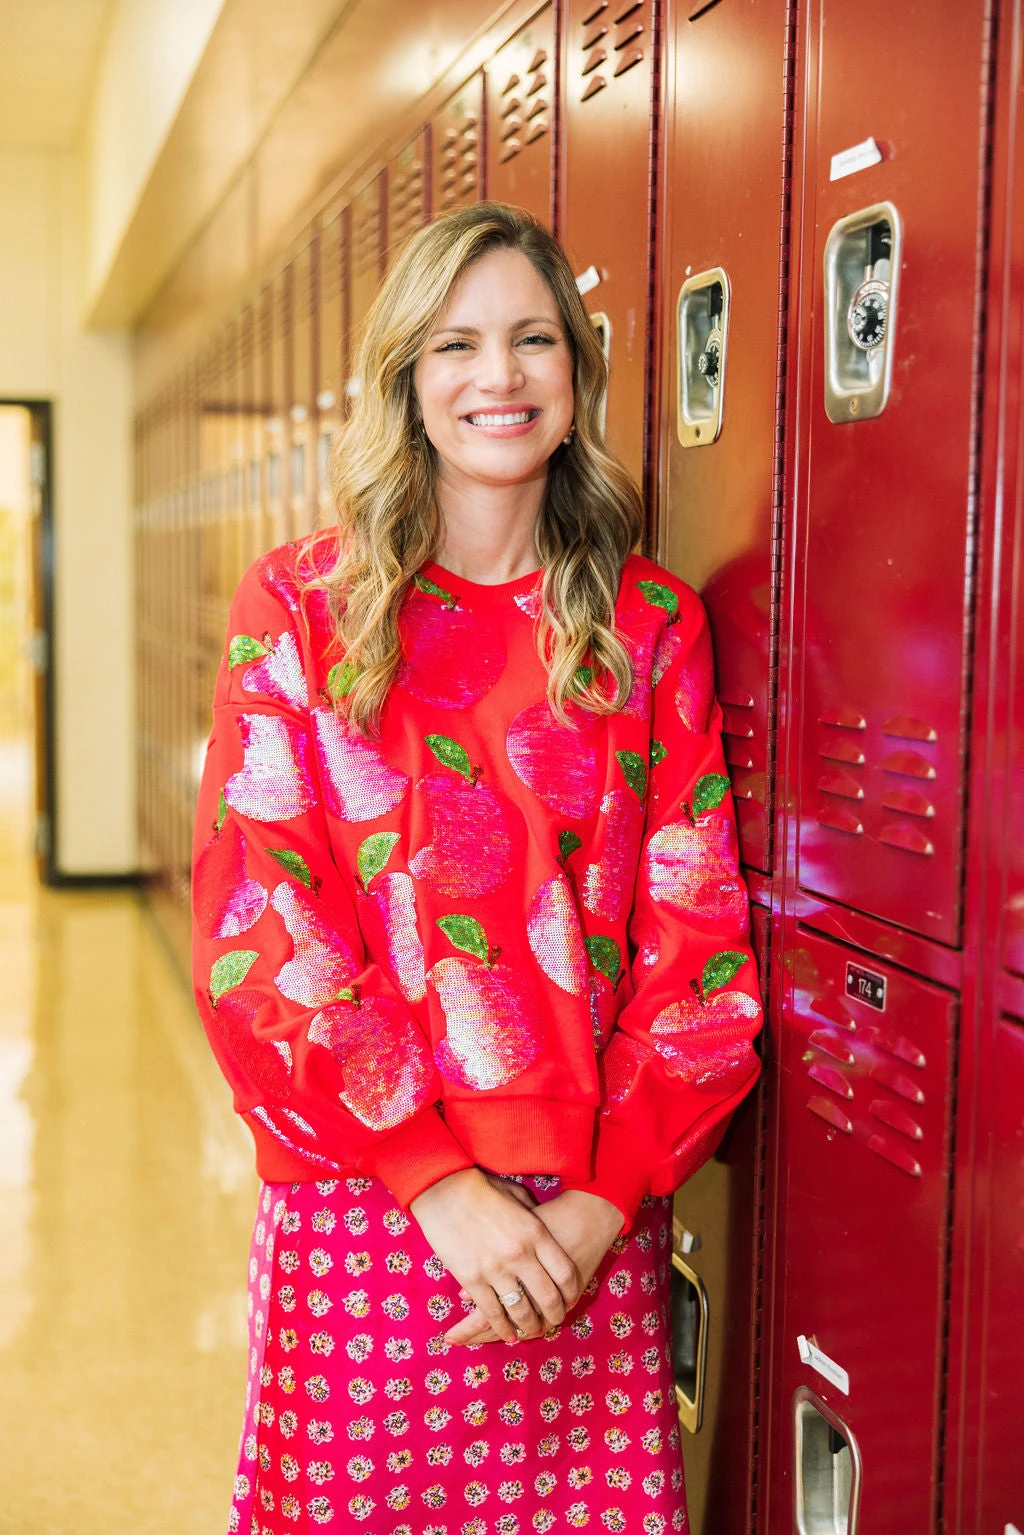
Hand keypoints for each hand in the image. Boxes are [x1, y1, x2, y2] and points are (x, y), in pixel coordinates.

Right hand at [409, 1168, 580, 1344]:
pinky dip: (502, 1327)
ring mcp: (495, 1269)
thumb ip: (535, 1220)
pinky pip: (492, 1313)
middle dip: (555, 1315)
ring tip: (533, 1331)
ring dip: (530, 1326)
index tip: (571, 1300)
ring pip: (521, 1310)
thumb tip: (547, 1238)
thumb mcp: (519, 1198)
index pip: (565, 1273)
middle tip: (555, 1322)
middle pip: (548, 1297)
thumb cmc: (483, 1190)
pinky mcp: (471, 1280)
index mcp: (536, 1232)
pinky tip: (508, 1334)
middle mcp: (520, 1254)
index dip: (571, 1292)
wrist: (444, 1191)